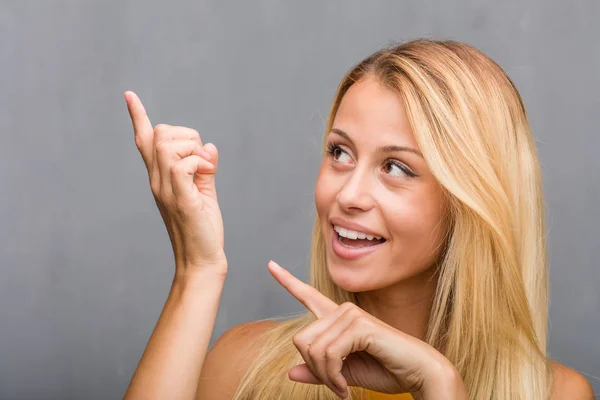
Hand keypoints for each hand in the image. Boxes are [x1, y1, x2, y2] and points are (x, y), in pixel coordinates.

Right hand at [125, 91, 226, 276]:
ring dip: (194, 149)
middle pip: (161, 133)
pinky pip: (183, 163)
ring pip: (168, 143)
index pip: (144, 142)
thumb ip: (205, 167)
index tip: (129, 95)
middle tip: (204, 160)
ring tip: (206, 171)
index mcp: (161, 178)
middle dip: (187, 135)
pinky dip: (201, 163)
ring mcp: (165, 188)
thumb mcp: (204, 191)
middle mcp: (157, 180)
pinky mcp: (179, 197)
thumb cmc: (203, 228)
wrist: (202, 260)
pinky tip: (207, 177)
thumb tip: (208, 145)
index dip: (138, 117)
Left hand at [267, 260, 464, 398]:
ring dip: (326, 377)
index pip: (308, 295)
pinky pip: (328, 354)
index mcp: (338, 319)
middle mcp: (342, 311)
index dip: (287, 281)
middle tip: (335, 385)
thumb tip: (291, 372)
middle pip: (301, 340)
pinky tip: (346, 387)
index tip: (270, 264)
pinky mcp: (359, 326)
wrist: (417, 374)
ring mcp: (351, 315)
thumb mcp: (344, 375)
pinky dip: (333, 377)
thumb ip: (319, 371)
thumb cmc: (386, 370)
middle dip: (314, 369)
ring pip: (313, 349)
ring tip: (343, 387)